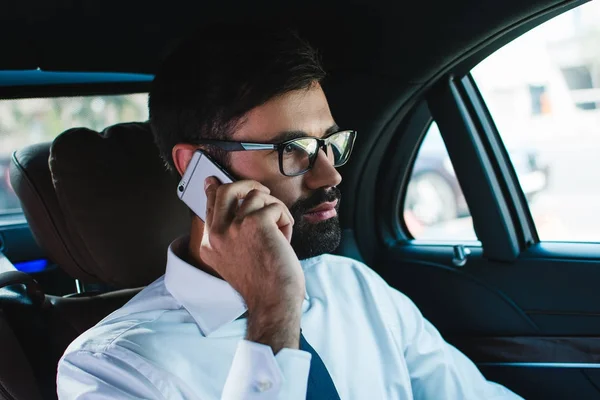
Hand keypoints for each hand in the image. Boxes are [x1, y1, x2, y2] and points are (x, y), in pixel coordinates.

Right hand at [200, 177, 303, 351]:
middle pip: (225, 189)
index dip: (214, 189)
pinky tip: (285, 239)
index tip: (213, 180)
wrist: (273, 301)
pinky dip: (286, 221)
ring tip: (280, 231)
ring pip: (255, 195)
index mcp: (210, 243)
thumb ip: (228, 234)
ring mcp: (234, 226)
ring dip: (274, 209)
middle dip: (247, 185)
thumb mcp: (233, 258)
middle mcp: (217, 233)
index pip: (208, 205)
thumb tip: (233, 207)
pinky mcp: (256, 222)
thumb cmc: (261, 283)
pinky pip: (275, 207)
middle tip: (263, 193)